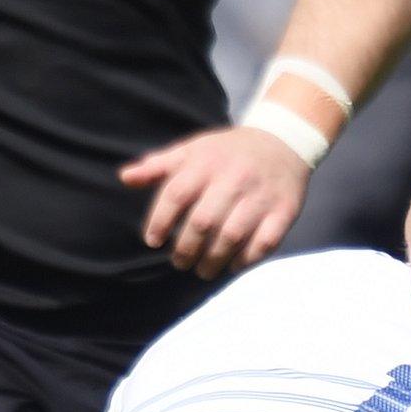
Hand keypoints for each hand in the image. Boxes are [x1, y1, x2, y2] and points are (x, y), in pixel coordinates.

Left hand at [121, 126, 311, 279]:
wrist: (285, 141)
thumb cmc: (228, 152)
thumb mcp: (193, 149)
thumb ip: (159, 165)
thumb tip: (125, 177)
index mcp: (208, 161)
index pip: (176, 194)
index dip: (159, 221)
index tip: (153, 241)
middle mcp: (235, 177)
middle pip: (203, 221)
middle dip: (186, 249)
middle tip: (179, 262)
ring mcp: (262, 195)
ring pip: (232, 235)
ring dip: (213, 259)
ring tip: (203, 270)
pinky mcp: (285, 210)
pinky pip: (265, 242)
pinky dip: (247, 259)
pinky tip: (234, 265)